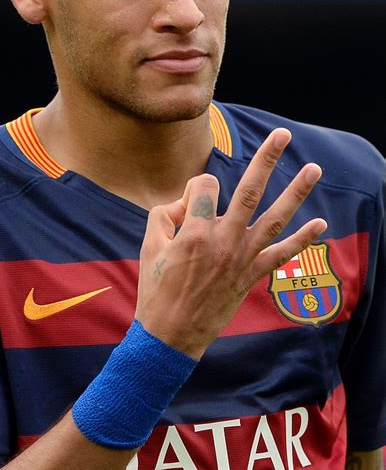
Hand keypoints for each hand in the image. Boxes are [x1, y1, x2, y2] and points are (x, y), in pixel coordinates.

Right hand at [135, 128, 326, 357]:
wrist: (171, 335)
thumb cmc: (157, 290)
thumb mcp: (150, 247)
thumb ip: (164, 216)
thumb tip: (184, 205)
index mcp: (194, 232)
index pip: (203, 187)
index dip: (193, 189)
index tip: (183, 207)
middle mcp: (222, 241)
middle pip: (249, 190)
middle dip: (266, 159)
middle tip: (282, 135)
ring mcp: (240, 259)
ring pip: (274, 219)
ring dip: (295, 192)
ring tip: (313, 169)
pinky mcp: (250, 276)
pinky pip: (280, 255)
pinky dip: (301, 241)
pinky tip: (320, 224)